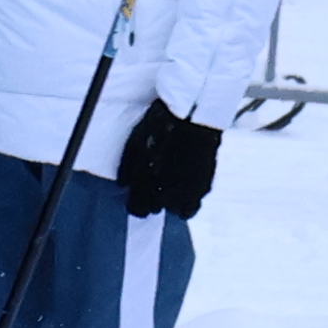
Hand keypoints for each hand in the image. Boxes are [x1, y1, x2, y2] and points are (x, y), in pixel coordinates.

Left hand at [113, 100, 222, 219]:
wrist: (193, 116)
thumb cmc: (161, 127)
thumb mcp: (136, 143)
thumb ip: (127, 168)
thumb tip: (123, 184)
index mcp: (147, 184)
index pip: (138, 210)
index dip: (136, 204)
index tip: (137, 197)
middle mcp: (168, 194)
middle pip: (157, 210)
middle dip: (154, 200)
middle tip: (155, 184)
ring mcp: (189, 192)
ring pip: (179, 210)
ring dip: (174, 201)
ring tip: (173, 184)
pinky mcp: (205, 185)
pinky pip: (194, 202)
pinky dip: (190, 197)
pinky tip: (187, 183)